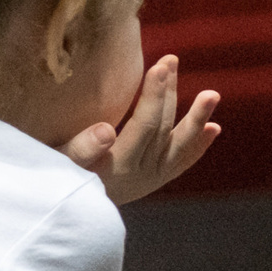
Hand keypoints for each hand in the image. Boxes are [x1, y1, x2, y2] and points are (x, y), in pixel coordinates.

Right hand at [62, 55, 219, 204]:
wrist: (68, 210)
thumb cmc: (58, 176)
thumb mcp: (61, 162)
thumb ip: (81, 149)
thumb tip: (106, 130)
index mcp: (120, 167)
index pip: (145, 126)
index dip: (154, 97)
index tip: (159, 67)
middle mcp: (143, 174)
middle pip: (163, 128)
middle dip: (168, 93)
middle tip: (171, 60)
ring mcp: (153, 178)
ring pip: (180, 145)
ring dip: (197, 119)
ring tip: (213, 95)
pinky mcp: (156, 179)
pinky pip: (183, 162)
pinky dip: (198, 145)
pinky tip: (213, 129)